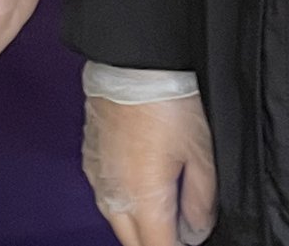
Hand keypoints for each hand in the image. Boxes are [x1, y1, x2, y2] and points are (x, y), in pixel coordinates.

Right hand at [84, 93, 216, 245]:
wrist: (131, 61)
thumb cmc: (167, 100)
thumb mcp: (200, 151)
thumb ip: (200, 200)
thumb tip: (196, 232)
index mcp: (143, 199)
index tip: (190, 242)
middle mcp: (113, 196)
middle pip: (133, 244)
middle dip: (156, 243)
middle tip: (180, 231)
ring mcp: (97, 179)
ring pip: (117, 223)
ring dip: (138, 226)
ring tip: (164, 210)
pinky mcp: (89, 160)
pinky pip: (105, 196)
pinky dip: (123, 201)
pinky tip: (140, 184)